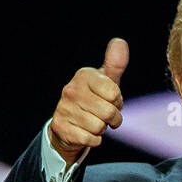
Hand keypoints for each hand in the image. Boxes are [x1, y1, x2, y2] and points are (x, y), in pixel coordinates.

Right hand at [47, 37, 127, 165]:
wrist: (69, 122)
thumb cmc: (93, 99)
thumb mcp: (105, 81)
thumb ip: (115, 64)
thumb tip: (120, 42)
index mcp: (84, 76)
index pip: (114, 93)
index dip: (117, 101)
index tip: (110, 100)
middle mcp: (71, 90)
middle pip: (109, 113)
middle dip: (113, 118)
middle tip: (104, 115)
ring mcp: (64, 108)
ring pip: (100, 127)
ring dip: (102, 129)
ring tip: (94, 122)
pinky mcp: (61, 127)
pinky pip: (91, 139)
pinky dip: (94, 140)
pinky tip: (86, 132)